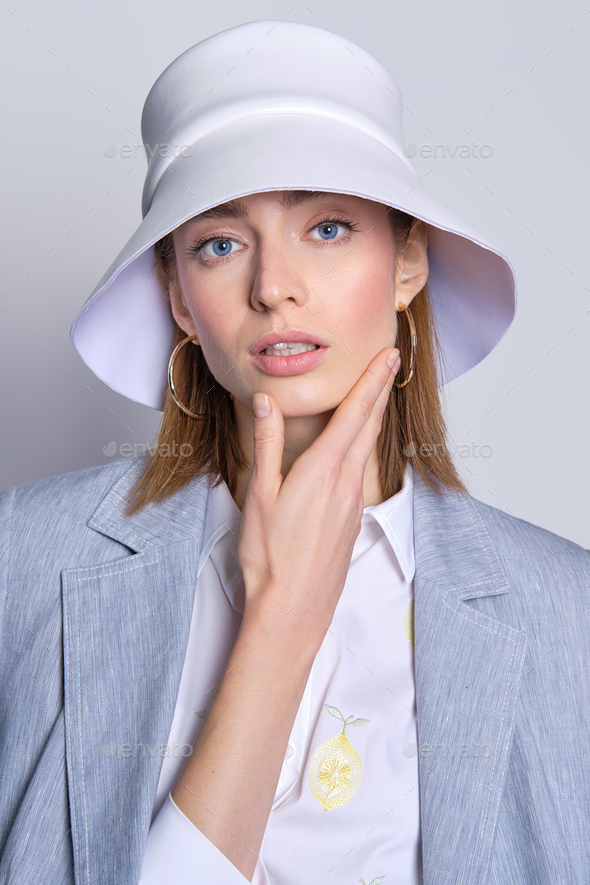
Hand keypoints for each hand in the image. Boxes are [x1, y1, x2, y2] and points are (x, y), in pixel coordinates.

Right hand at [237, 346, 400, 644]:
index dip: (372, 381)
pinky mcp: (352, 519)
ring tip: (380, 394)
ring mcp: (353, 502)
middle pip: (370, 425)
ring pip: (369, 448)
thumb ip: (267, 445)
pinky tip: (359, 445)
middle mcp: (346, 482)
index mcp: (324, 469)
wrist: (293, 608)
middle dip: (381, 390)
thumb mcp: (260, 495)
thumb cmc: (270, 556)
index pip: (354, 413)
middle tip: (392, 362)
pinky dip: (366, 445)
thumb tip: (269, 402)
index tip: (387, 356)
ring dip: (376, 416)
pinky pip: (363, 470)